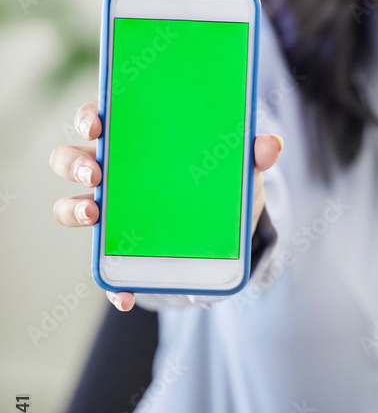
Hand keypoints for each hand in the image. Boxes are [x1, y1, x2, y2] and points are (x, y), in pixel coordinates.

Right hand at [50, 101, 283, 310]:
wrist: (227, 230)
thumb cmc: (221, 183)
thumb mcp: (240, 168)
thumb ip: (254, 153)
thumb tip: (271, 145)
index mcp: (135, 142)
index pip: (99, 118)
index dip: (90, 116)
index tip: (97, 122)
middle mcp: (113, 173)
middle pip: (71, 159)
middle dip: (75, 162)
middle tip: (96, 170)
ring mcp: (111, 212)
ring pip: (71, 206)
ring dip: (74, 209)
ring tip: (95, 214)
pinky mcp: (120, 251)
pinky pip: (106, 269)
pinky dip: (112, 285)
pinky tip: (125, 296)